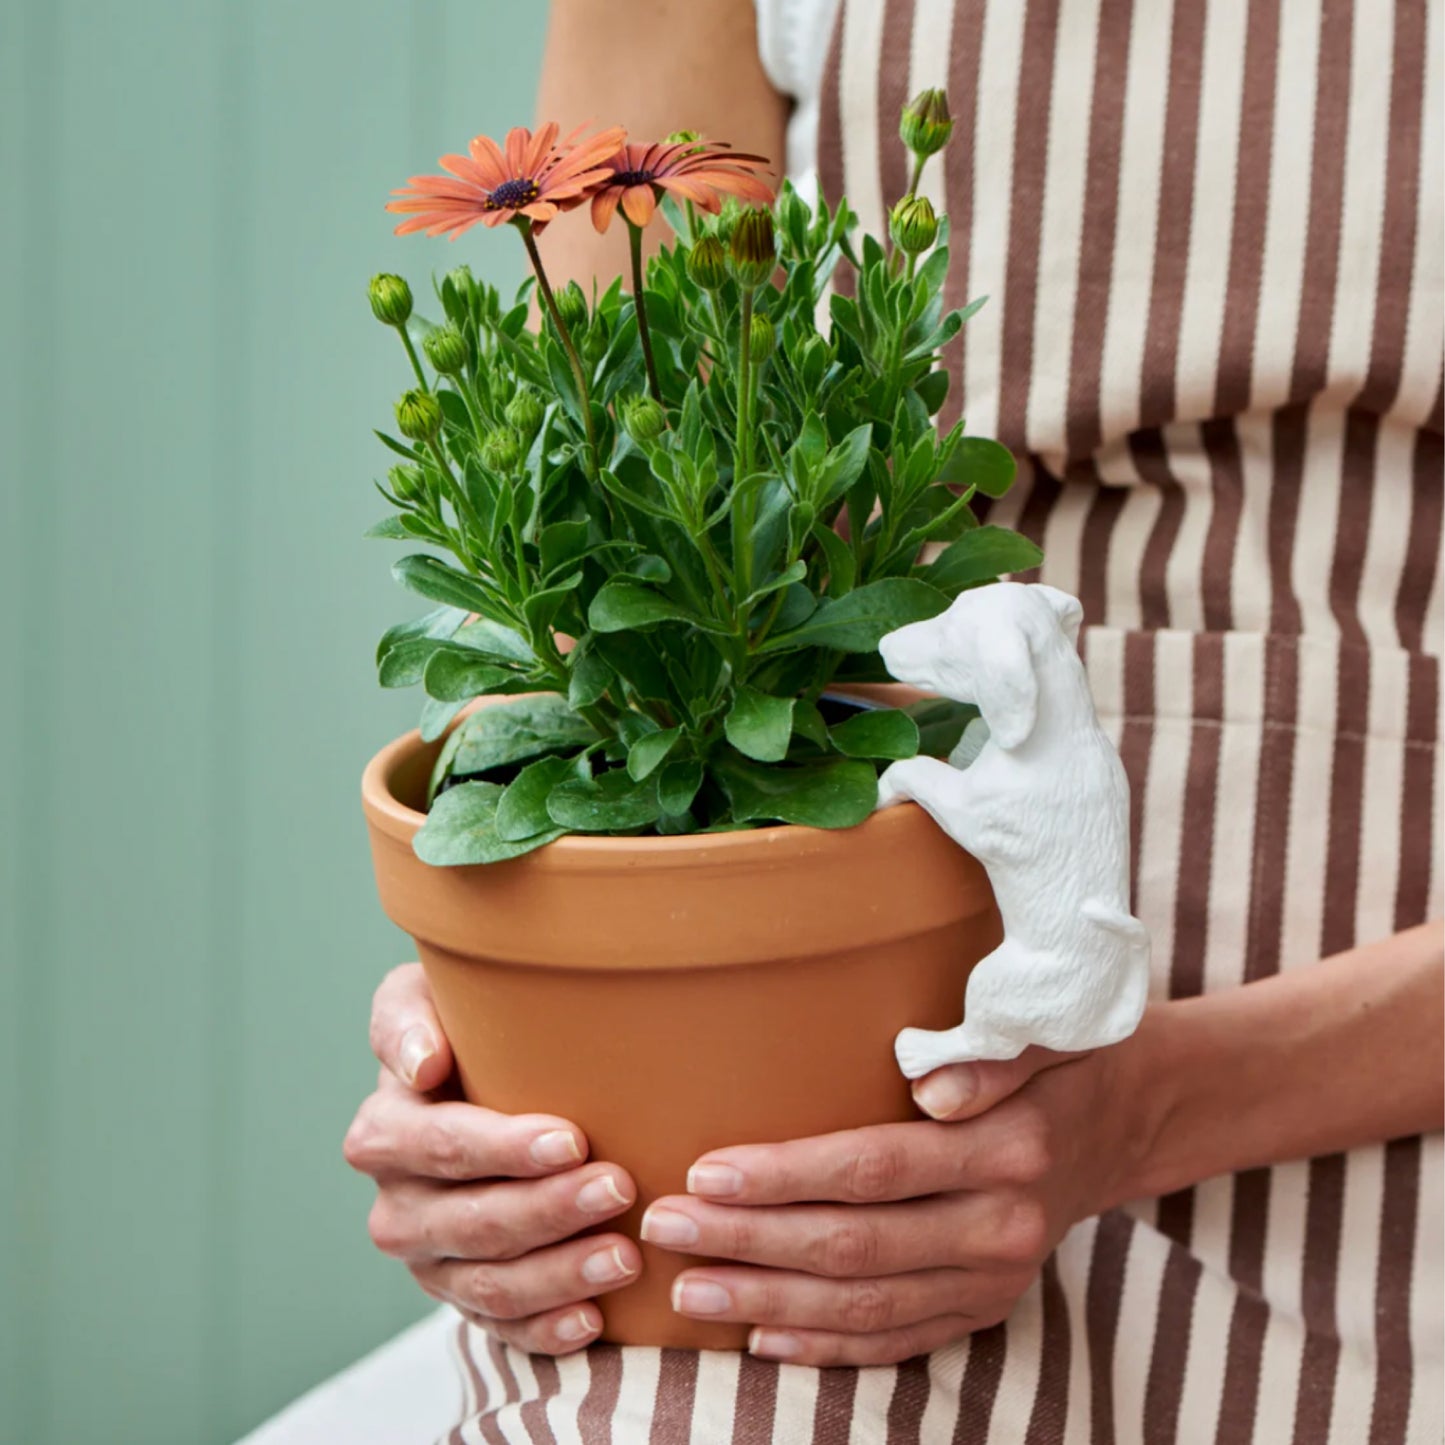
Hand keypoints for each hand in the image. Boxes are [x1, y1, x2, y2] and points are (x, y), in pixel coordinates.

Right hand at [343, 964, 641, 1354]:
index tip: (572, 1139)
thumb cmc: (462, 1029)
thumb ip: (409, 1017)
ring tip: (626, 1256)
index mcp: (385, 1132)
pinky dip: (546, 1330)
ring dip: (559, 1274)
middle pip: (472, 1221)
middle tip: (618, 1187)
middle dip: (548, 1210)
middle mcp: (398, 1206)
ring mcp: (429, 1261)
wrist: (472, 1080)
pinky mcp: (463, 1297)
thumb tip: (422, 1065)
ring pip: (489, 1284)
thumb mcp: (423, 998)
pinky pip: (501, 1328)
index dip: (503, 1149)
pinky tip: (595, 1319)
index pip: (442, 1147)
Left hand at [642, 1042, 1153, 1365]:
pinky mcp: (986, 1307)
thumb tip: (928, 1085)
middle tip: (665, 1229)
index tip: (706, 1172)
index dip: (785, 1177)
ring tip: (689, 1293)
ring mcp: (995, 1280)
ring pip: (866, 1306)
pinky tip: (762, 1339)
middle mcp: (1001, 1226)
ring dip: (770, 1305)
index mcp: (1006, 1150)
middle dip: (750, 1244)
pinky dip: (828, 1346)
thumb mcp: (1045, 1029)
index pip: (874, 1170)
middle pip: (855, 1247)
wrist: (1131, 1116)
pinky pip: (899, 1341)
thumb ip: (990, 1055)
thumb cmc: (1065, 1054)